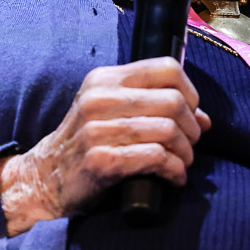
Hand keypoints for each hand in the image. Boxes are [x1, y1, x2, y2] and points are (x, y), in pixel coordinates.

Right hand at [0, 57, 209, 236]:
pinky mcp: (101, 161)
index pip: (166, 68)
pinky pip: (156, 158)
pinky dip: (174, 170)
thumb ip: (154, 107)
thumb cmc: (85, 145)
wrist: (43, 180)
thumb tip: (206, 119)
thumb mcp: (111, 114)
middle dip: (192, 128)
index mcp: (104, 80)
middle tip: (190, 145)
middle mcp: (99, 99)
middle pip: (173, 102)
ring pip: (168, 130)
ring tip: (182, 163)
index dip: (190, 92)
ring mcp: (97, 130)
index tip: (192, 114)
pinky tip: (173, 178)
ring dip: (185, 152)